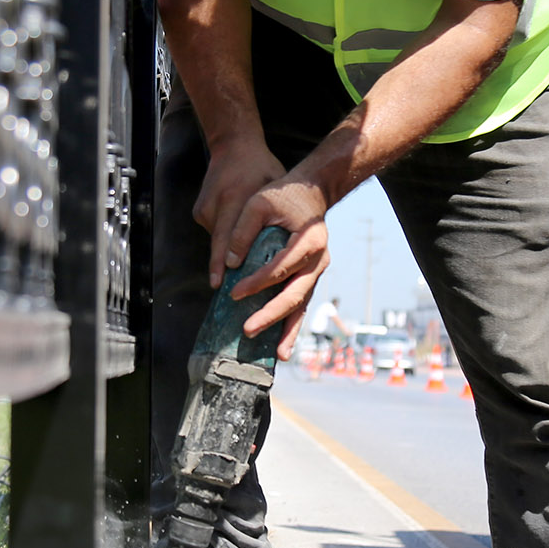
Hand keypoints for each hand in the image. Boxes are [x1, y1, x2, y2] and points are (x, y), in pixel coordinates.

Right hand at [193, 138, 286, 287]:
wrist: (234, 145)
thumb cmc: (262, 168)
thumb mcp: (273, 189)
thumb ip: (273, 217)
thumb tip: (282, 246)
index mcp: (235, 198)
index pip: (229, 236)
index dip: (226, 260)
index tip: (223, 281)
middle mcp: (214, 205)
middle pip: (217, 243)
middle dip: (219, 267)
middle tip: (220, 288)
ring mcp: (204, 209)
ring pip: (217, 240)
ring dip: (228, 254)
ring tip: (237, 272)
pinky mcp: (199, 211)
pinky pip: (215, 232)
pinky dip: (226, 240)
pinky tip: (237, 244)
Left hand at [224, 173, 331, 359]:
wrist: (312, 193)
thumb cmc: (283, 196)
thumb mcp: (259, 203)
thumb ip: (243, 230)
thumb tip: (229, 263)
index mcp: (309, 241)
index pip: (280, 267)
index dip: (257, 282)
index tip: (234, 293)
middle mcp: (319, 260)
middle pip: (294, 294)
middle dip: (271, 314)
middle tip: (248, 330)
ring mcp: (318, 271)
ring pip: (302, 305)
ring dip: (288, 329)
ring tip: (277, 354)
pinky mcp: (311, 278)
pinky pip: (302, 304)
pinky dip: (293, 325)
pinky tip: (283, 346)